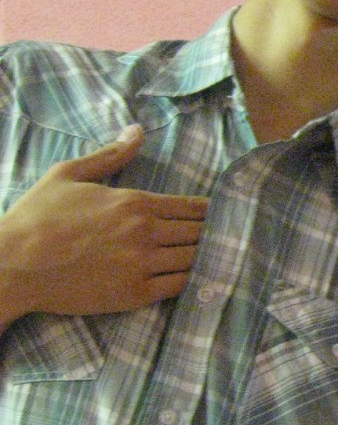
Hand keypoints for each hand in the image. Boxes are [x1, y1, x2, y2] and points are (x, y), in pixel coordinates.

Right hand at [0, 125, 207, 325]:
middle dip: (214, 234)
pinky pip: (180, 286)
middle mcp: (145, 232)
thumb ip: (111, 155)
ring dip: (209, 256)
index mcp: (135, 202)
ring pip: (195, 258)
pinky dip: (195, 281)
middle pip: (199, 233)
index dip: (212, 212)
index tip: (225, 215)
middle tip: (230, 238)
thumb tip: (136, 130)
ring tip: (222, 257)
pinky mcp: (135, 294)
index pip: (192, 207)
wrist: (12, 264)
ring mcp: (142, 264)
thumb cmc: (37, 217)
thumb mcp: (69, 174)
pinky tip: (202, 278)